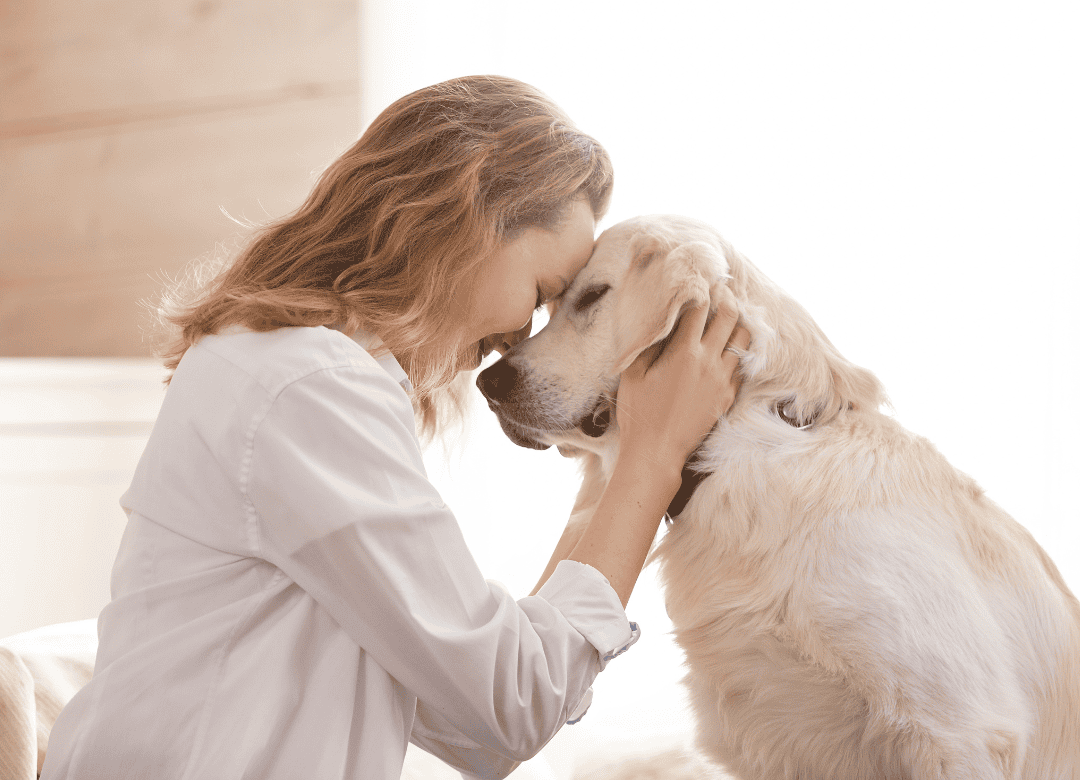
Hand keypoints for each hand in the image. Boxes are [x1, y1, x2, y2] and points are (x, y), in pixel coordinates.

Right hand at [614, 286, 748, 474]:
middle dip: (725, 298)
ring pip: (743, 340)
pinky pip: (741, 365)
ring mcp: (722, 380)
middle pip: (729, 317)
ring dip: (737, 323)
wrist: (657, 452)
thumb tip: (657, 318)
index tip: (699, 278)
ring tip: (728, 316)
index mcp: (684, 352)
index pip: (699, 308)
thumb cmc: (638, 412)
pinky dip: (737, 350)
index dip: (700, 289)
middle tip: (720, 289)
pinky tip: (729, 347)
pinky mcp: (728, 397)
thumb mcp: (633, 373)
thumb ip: (647, 342)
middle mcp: (709, 362)